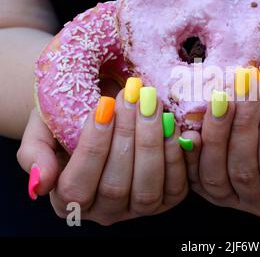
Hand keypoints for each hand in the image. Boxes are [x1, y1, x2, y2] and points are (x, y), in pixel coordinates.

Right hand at [17, 85, 187, 224]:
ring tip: (152, 104)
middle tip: (133, 97)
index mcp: (68, 200)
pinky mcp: (168, 198)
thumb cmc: (72, 120)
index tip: (103, 106)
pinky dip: (176, 155)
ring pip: (147, 190)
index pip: (77, 186)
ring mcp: (138, 208)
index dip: (92, 146)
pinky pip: (176, 186)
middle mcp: (104, 211)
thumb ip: (35, 154)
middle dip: (127, 137)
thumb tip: (40, 183)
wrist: (105, 112)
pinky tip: (171, 123)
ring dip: (152, 143)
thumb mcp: (44, 128)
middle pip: (115, 187)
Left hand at [183, 81, 259, 216]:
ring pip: (216, 176)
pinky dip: (189, 152)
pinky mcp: (207, 191)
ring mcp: (232, 200)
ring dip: (214, 134)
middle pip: (244, 170)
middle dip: (239, 124)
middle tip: (237, 87)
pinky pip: (192, 178)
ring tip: (218, 99)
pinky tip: (191, 125)